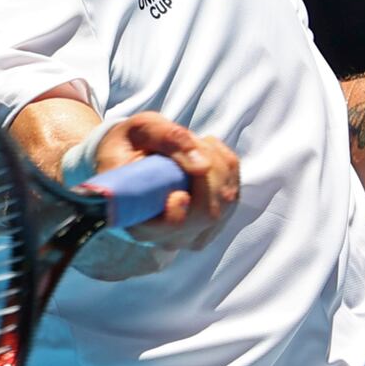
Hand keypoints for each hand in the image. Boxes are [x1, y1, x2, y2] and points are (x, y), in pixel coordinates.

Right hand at [95, 112, 239, 249]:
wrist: (131, 156)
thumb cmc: (131, 143)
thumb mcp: (142, 129)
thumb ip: (168, 139)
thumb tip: (203, 165)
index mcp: (138, 220)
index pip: (167, 230)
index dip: (178, 214)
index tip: (179, 193)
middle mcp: (166, 236)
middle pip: (207, 214)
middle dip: (210, 169)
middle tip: (193, 142)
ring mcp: (192, 233)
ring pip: (225, 203)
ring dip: (218, 164)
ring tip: (196, 145)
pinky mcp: (212, 223)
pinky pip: (233, 194)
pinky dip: (227, 167)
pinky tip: (207, 154)